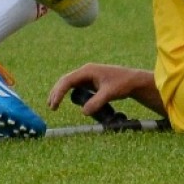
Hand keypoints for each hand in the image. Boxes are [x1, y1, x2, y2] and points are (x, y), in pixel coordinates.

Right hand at [47, 63, 161, 115]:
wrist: (133, 80)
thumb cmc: (122, 84)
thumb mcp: (110, 93)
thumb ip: (97, 102)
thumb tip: (83, 112)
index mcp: (88, 71)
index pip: (68, 81)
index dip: (59, 93)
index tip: (54, 105)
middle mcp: (85, 72)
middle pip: (65, 80)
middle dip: (56, 92)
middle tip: (51, 107)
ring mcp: (87, 76)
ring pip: (69, 83)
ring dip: (60, 92)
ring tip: (53, 104)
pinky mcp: (90, 82)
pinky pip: (75, 86)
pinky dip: (67, 92)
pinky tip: (63, 100)